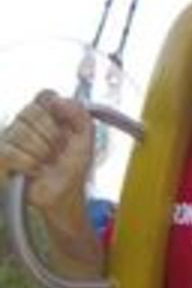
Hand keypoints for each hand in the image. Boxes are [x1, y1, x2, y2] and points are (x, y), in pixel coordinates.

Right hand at [0, 90, 93, 230]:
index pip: (45, 95)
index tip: (67, 126)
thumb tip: (56, 100)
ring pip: (20, 131)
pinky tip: (36, 170)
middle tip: (59, 150)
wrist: (66, 192)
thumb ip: (79, 113)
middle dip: (52, 135)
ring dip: (42, 152)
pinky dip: (29, 164)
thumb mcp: (86, 137)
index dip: (57, 109)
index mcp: (48, 113)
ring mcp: (11, 137)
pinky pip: (9, 152)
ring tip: (48, 162)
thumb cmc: (74, 164)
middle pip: (31, 111)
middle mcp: (26, 121)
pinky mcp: (2, 156)